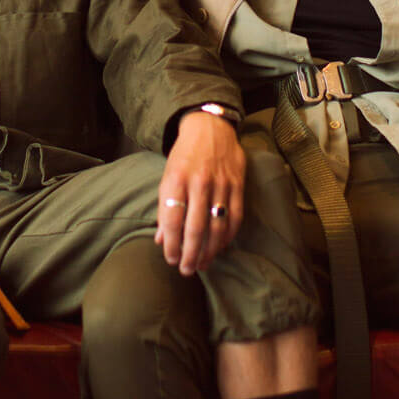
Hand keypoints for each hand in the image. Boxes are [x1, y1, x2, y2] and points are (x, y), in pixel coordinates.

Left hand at [155, 112, 244, 275]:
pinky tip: (220, 247)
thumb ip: (165, 208)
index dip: (171, 244)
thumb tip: (161, 240)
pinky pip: (235, 217)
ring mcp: (221, 184)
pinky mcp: (238, 184)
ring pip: (216, 226)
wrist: (209, 127)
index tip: (170, 259)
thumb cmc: (184, 156)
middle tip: (186, 270)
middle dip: (190, 254)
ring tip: (202, 264)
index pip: (172, 220)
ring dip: (209, 250)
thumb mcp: (167, 176)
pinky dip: (228, 236)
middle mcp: (199, 182)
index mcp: (176, 180)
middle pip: (195, 228)